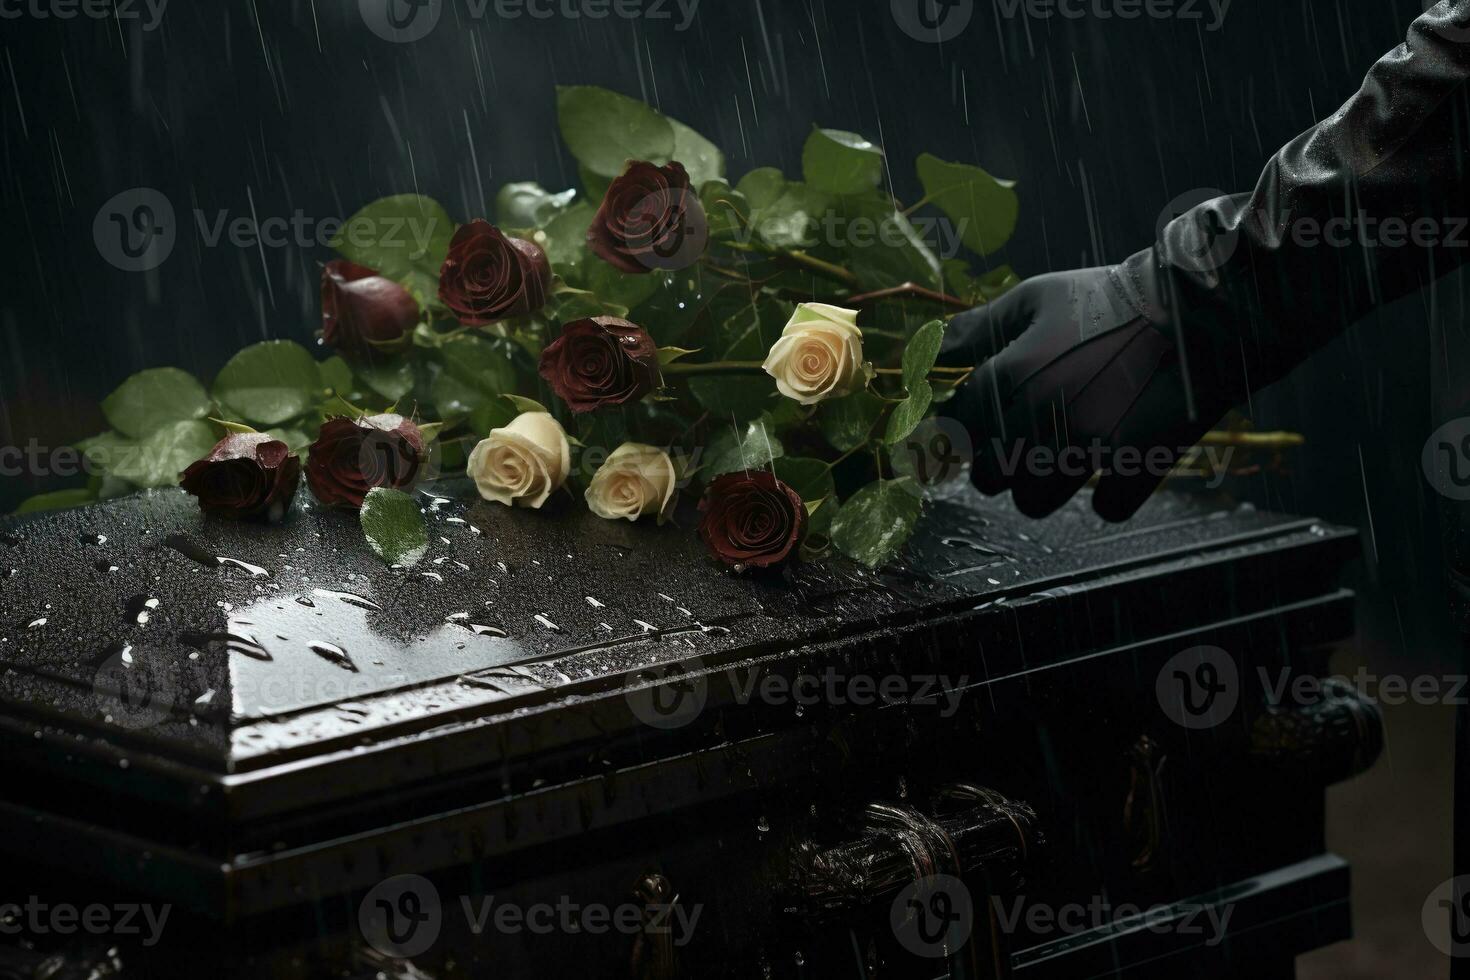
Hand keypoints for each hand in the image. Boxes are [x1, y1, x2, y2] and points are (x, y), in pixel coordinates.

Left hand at [939, 262, 1232, 521]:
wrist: (1199, 304)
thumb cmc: (1110, 299)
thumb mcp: (1036, 299)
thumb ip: (978, 329)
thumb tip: (933, 348)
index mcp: (1007, 377)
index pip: (956, 430)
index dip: (965, 431)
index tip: (982, 426)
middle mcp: (1039, 417)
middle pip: (988, 478)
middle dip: (1002, 464)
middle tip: (1032, 438)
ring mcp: (1089, 445)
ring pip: (1035, 502)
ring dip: (1047, 485)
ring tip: (1072, 451)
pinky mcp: (1138, 463)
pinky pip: (1106, 508)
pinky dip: (1114, 492)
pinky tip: (1122, 462)